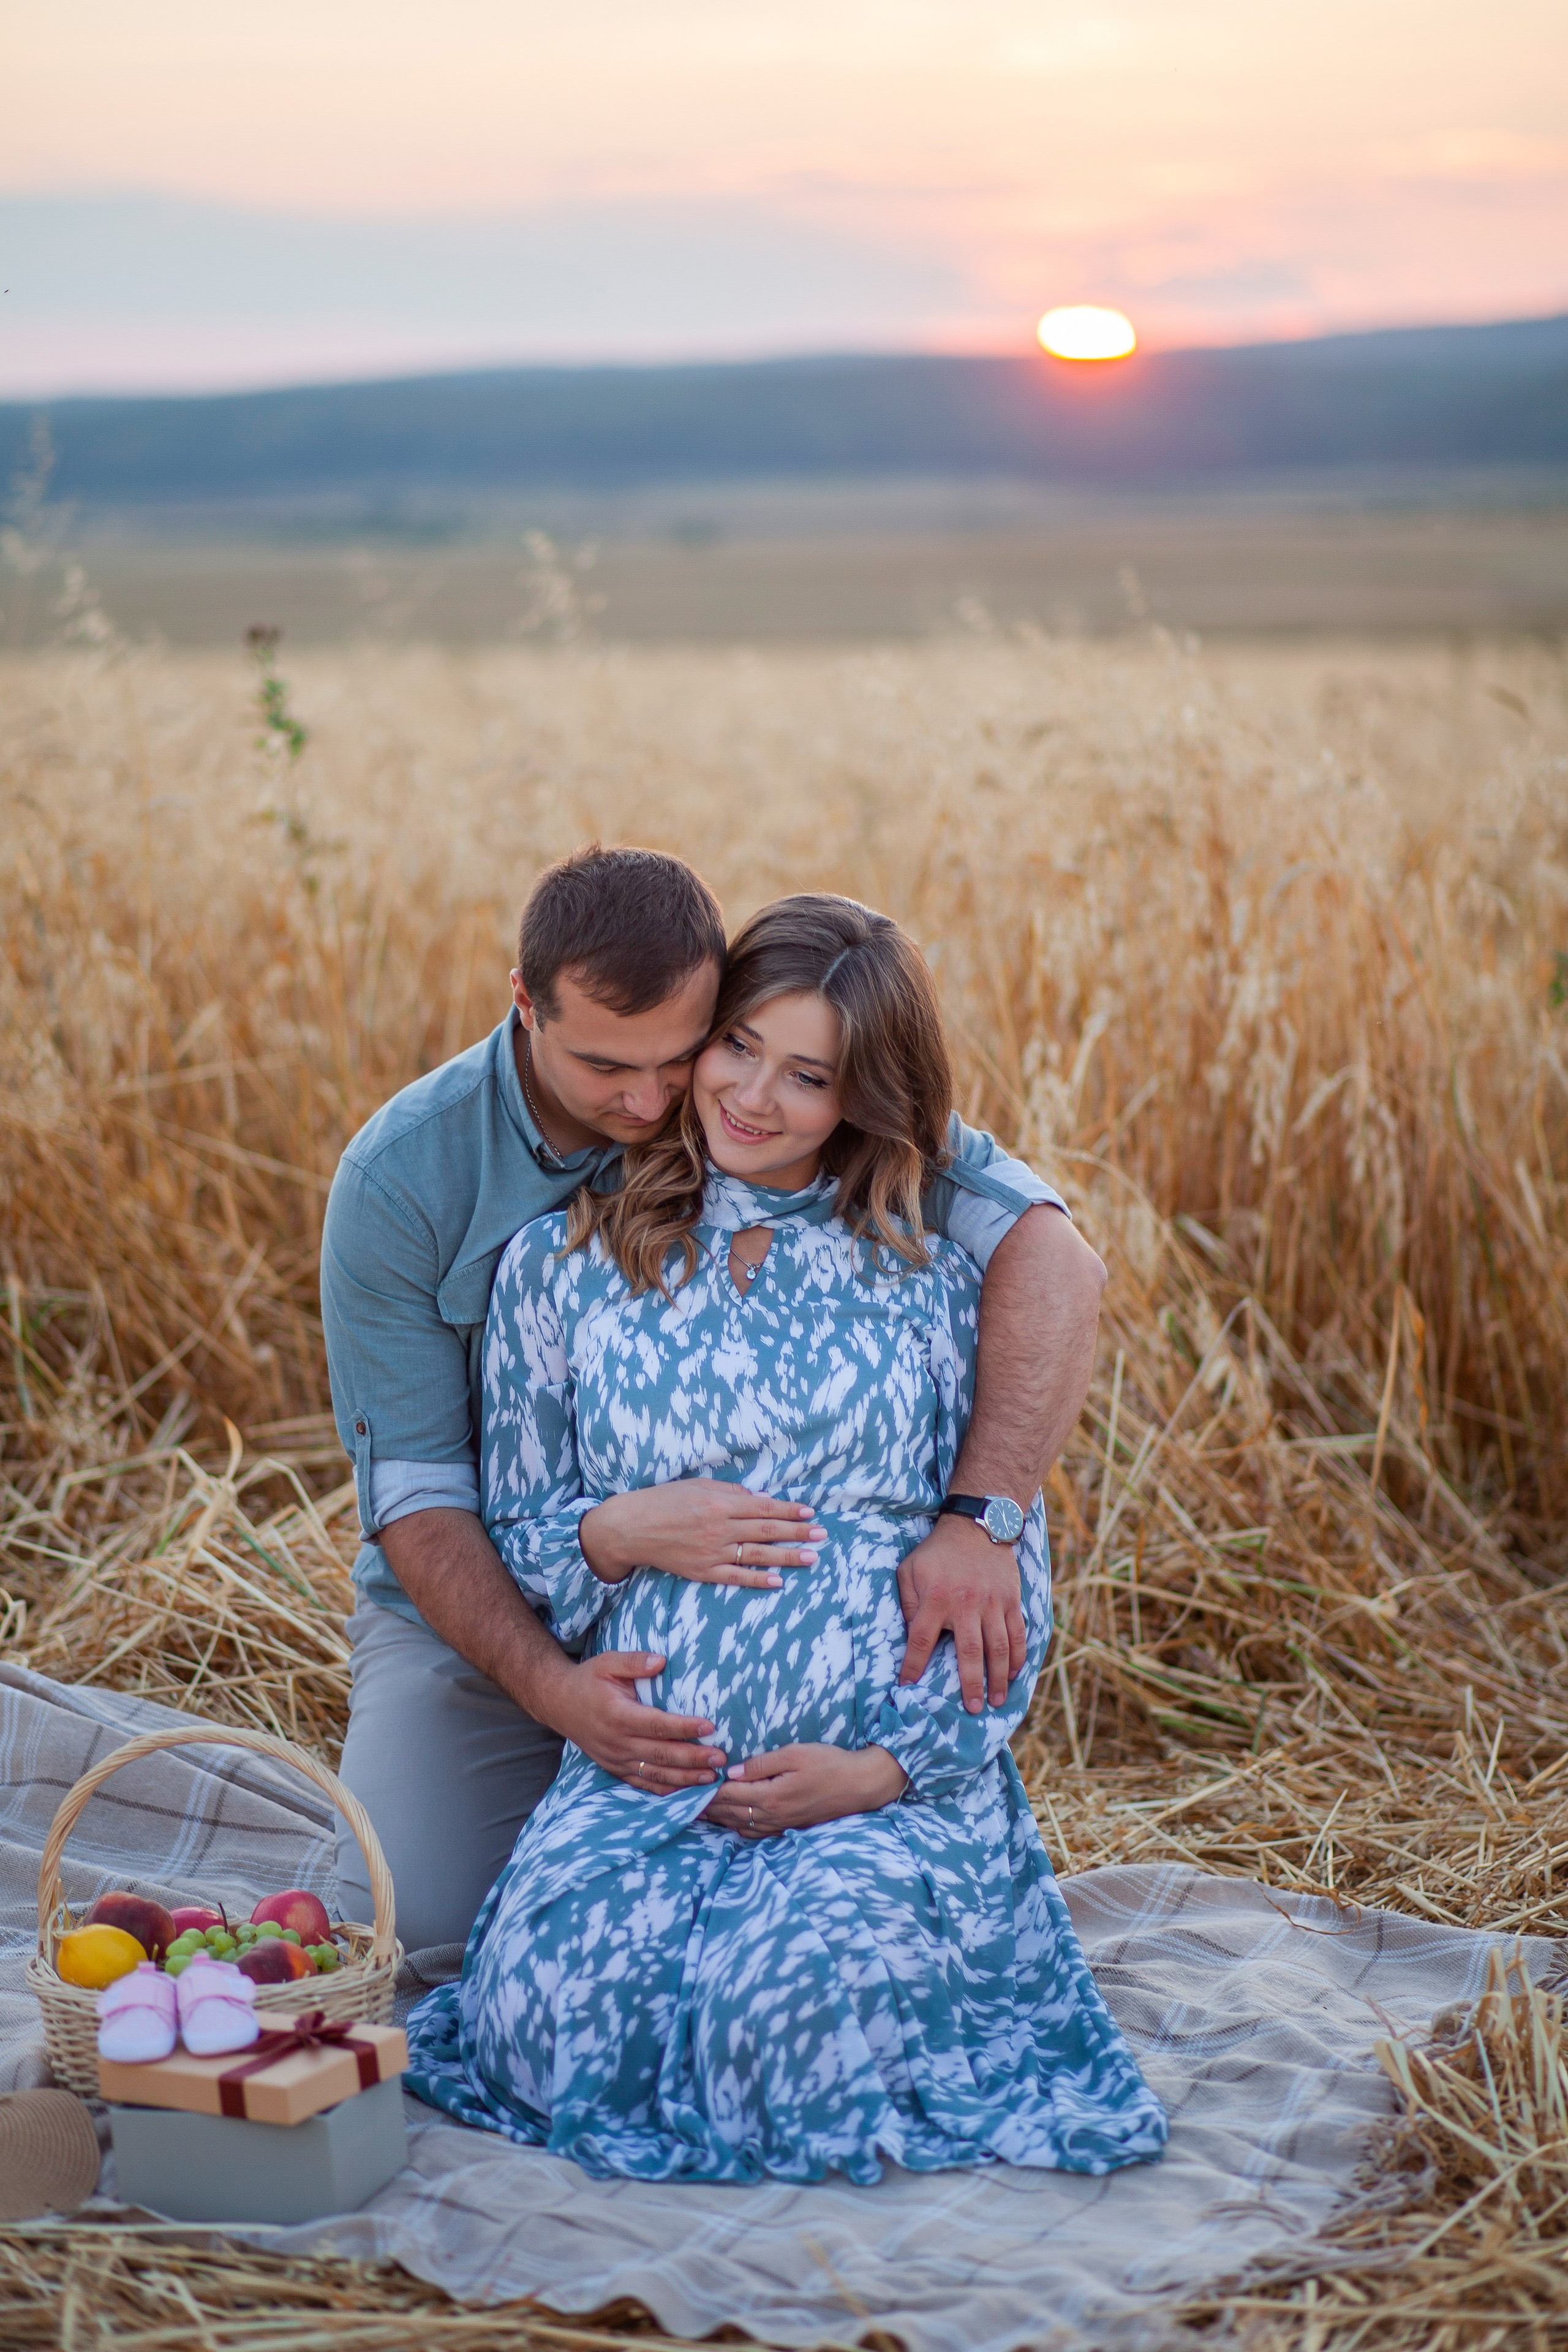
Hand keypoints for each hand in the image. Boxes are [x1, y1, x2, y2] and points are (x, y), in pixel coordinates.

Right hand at [550, 1649, 727, 1791]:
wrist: (559, 1703)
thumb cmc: (589, 1680)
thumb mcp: (608, 1662)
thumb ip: (634, 1661)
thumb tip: (661, 1661)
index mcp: (618, 1714)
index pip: (657, 1724)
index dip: (684, 1727)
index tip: (710, 1727)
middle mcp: (617, 1742)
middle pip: (661, 1754)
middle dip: (693, 1758)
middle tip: (721, 1759)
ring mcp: (615, 1759)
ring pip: (654, 1774)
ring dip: (684, 1778)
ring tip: (712, 1778)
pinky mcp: (614, 1769)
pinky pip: (642, 1783)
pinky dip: (665, 1790)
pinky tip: (686, 1791)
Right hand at [579, 1478, 825, 1590]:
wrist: (631, 1528)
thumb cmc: (664, 1501)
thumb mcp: (698, 1486)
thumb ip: (731, 1492)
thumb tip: (760, 1499)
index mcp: (720, 1503)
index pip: (764, 1507)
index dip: (789, 1510)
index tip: (809, 1512)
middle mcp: (720, 1528)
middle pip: (767, 1530)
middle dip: (797, 1532)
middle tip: (821, 1534)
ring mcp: (712, 1552)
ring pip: (757, 1555)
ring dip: (787, 1557)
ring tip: (811, 1557)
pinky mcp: (703, 1571)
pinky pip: (736, 1577)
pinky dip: (758, 1580)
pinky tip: (778, 1581)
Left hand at [699, 1743, 906, 1836]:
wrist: (861, 1786)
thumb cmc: (829, 1763)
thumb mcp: (795, 1754)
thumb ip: (761, 1764)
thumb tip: (732, 1772)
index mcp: (771, 1795)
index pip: (727, 1794)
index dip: (704, 1790)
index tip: (684, 1785)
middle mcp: (772, 1815)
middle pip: (729, 1812)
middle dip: (704, 1807)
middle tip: (680, 1801)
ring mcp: (781, 1825)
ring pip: (740, 1825)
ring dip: (717, 1819)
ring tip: (697, 1812)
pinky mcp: (789, 1828)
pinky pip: (755, 1833)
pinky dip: (737, 1828)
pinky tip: (730, 1823)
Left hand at [897, 1514, 1025, 1712]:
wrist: (976, 1527)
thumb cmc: (936, 1553)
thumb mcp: (909, 1570)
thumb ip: (907, 1603)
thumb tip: (908, 1635)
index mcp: (935, 1599)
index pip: (920, 1640)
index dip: (914, 1666)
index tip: (909, 1687)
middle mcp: (965, 1604)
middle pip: (969, 1652)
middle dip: (970, 1684)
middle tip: (973, 1709)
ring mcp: (991, 1603)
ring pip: (998, 1647)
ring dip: (999, 1677)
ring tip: (997, 1701)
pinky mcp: (1010, 1600)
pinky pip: (1017, 1633)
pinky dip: (1018, 1655)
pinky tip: (1014, 1673)